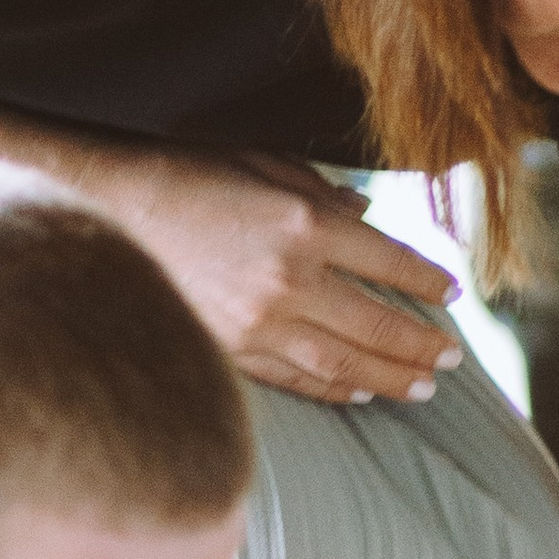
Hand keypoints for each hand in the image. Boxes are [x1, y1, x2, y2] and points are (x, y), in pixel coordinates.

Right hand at [111, 147, 465, 405]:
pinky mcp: (231, 351)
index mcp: (307, 223)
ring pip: (346, 364)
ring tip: (425, 388)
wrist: (105, 214)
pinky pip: (298, 380)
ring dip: (392, 379)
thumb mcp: (264, 164)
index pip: (392, 263)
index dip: (430, 282)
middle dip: (424, 345)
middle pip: (380, 325)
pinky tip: (361, 393)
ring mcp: (260, 323)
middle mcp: (292, 279)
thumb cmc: (186, 177)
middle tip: (454, 360)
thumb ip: (323, 191)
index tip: (453, 294)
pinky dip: (336, 390)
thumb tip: (367, 212)